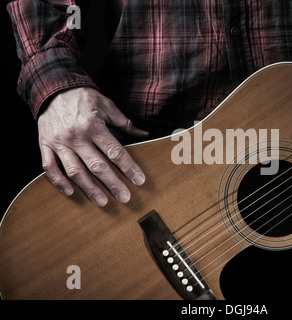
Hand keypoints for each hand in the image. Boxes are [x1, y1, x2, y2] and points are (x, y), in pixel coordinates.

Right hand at [38, 87, 148, 205]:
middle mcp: (76, 136)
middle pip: (96, 165)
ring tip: (102, 202)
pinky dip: (58, 181)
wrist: (53, 88)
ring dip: (88, 188)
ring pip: (74, 170)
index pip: (115, 151)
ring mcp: (59, 142)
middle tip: (125, 197)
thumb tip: (144, 135)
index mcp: (94, 126)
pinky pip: (49, 167)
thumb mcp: (107, 106)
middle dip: (112, 183)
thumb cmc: (83, 98)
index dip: (128, 167)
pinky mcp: (45, 145)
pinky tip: (70, 192)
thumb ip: (125, 123)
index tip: (139, 180)